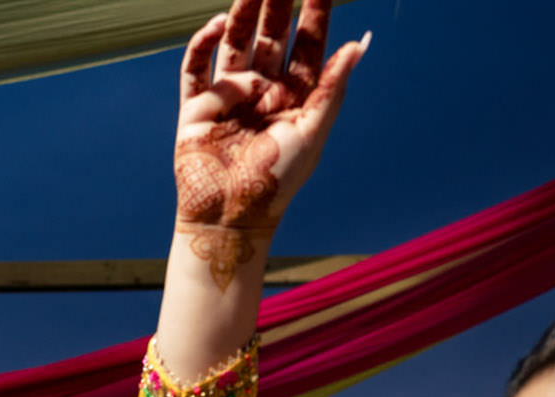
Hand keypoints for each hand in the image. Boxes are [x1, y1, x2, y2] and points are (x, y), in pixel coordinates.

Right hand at [171, 0, 367, 280]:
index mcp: (295, 95)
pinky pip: (197, 66)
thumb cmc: (276, 182)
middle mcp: (262, 89)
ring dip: (243, 13)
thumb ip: (333, 87)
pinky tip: (218, 23)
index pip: (308, 43)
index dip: (315, 12)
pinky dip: (204, 42)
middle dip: (278, 2)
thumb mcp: (312, 132)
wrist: (229, 218)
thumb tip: (359, 44)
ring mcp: (228, 95)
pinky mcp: (195, 106)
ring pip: (236, 42)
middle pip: (271, 35)